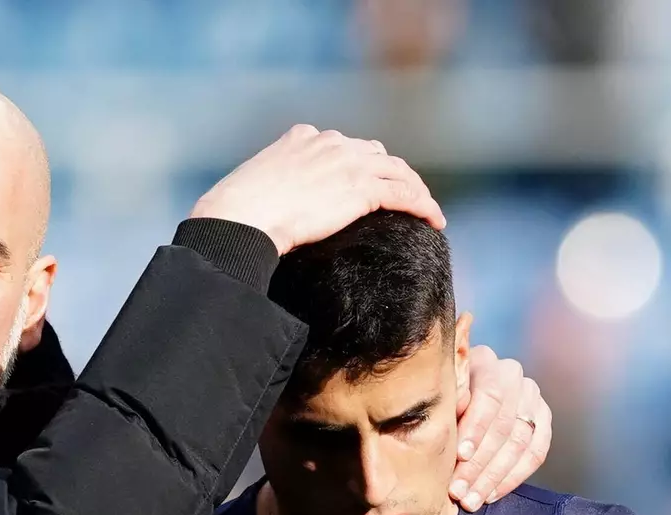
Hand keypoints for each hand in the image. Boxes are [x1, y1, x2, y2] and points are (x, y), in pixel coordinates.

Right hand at [189, 124, 445, 255]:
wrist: (240, 218)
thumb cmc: (236, 215)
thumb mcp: (253, 189)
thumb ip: (273, 189)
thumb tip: (269, 215)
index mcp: (302, 138)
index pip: (344, 146)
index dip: (362, 164)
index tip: (369, 183)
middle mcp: (330, 143)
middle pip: (376, 154)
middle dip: (392, 174)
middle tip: (404, 197)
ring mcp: (348, 163)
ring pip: (398, 172)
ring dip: (416, 189)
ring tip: (427, 211)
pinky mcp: (361, 188)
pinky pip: (404, 194)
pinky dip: (424, 206)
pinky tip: (434, 221)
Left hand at [449, 346, 551, 510]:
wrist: (459, 396)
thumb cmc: (439, 398)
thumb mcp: (436, 396)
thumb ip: (444, 406)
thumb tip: (443, 425)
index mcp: (484, 361)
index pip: (489, 397)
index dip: (476, 429)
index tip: (460, 456)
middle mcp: (512, 375)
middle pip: (504, 424)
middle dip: (480, 463)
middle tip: (459, 491)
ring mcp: (531, 396)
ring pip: (521, 441)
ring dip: (494, 476)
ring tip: (471, 499)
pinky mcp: (542, 417)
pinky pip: (537, 452)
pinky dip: (513, 477)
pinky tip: (491, 494)